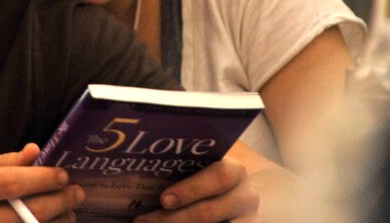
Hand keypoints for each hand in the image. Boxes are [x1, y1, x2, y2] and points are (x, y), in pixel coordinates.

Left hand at [134, 157, 259, 222]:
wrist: (232, 202)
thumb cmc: (204, 184)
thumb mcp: (200, 175)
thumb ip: (181, 173)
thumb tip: (140, 174)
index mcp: (235, 171)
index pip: (218, 176)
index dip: (190, 189)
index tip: (163, 199)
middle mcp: (247, 197)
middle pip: (208, 211)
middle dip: (173, 219)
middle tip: (143, 222)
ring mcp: (249, 220)